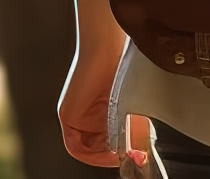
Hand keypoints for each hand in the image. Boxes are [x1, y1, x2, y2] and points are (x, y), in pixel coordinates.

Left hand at [60, 0, 148, 166]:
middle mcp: (86, 117)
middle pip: (95, 150)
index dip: (116, 157)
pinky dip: (90, 154)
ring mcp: (75, 116)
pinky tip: (106, 151)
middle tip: (127, 159)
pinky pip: (74, 146)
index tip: (132, 159)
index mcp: (100, 114)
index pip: (104, 147)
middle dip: (111, 158)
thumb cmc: (123, 71)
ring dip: (102, 157)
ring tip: (118, 154)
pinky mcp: (67, 115)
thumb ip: (134, 133)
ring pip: (86, 150)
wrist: (108, 50)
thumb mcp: (132, 108)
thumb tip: (142, 158)